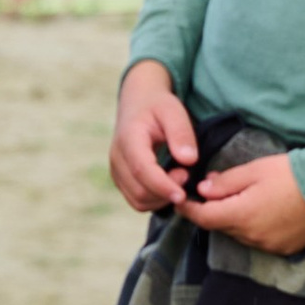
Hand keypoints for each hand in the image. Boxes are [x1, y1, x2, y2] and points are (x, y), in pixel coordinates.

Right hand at [110, 60, 197, 213]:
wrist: (137, 104)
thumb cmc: (157, 106)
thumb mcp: (173, 110)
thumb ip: (181, 133)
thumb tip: (189, 160)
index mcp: (129, 138)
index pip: (142, 170)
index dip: (163, 186)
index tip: (183, 194)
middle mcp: (117, 158)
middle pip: (139, 190)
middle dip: (166, 192)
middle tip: (186, 175)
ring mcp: (116, 171)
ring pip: (138, 200)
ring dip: (162, 198)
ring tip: (179, 176)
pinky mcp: (121, 180)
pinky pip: (137, 200)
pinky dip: (156, 199)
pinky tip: (169, 184)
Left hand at [188, 149, 304, 256]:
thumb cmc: (292, 174)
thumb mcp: (254, 170)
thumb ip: (225, 182)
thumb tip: (203, 190)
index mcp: (241, 215)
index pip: (203, 218)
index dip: (189, 209)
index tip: (180, 201)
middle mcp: (252, 236)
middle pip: (221, 226)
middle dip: (214, 210)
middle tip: (214, 189)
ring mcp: (268, 245)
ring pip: (239, 234)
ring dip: (234, 219)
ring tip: (242, 197)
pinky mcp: (284, 248)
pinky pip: (258, 240)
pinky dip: (253, 227)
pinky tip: (262, 210)